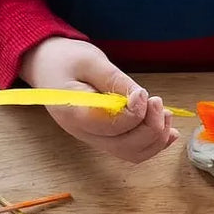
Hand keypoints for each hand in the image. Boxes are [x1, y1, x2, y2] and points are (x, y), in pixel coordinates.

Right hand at [20, 37, 177, 163]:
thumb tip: (142, 98)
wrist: (46, 66)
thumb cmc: (65, 60)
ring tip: (165, 114)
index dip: (136, 113)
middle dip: (151, 127)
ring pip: (131, 153)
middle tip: (157, 101)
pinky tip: (167, 131)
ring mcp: (94, 137)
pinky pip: (130, 149)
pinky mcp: (103, 135)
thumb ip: (115, 81)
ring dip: (155, 138)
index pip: (113, 126)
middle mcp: (84, 133)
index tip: (143, 93)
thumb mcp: (90, 61)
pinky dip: (152, 143)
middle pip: (125, 146)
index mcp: (75, 114)